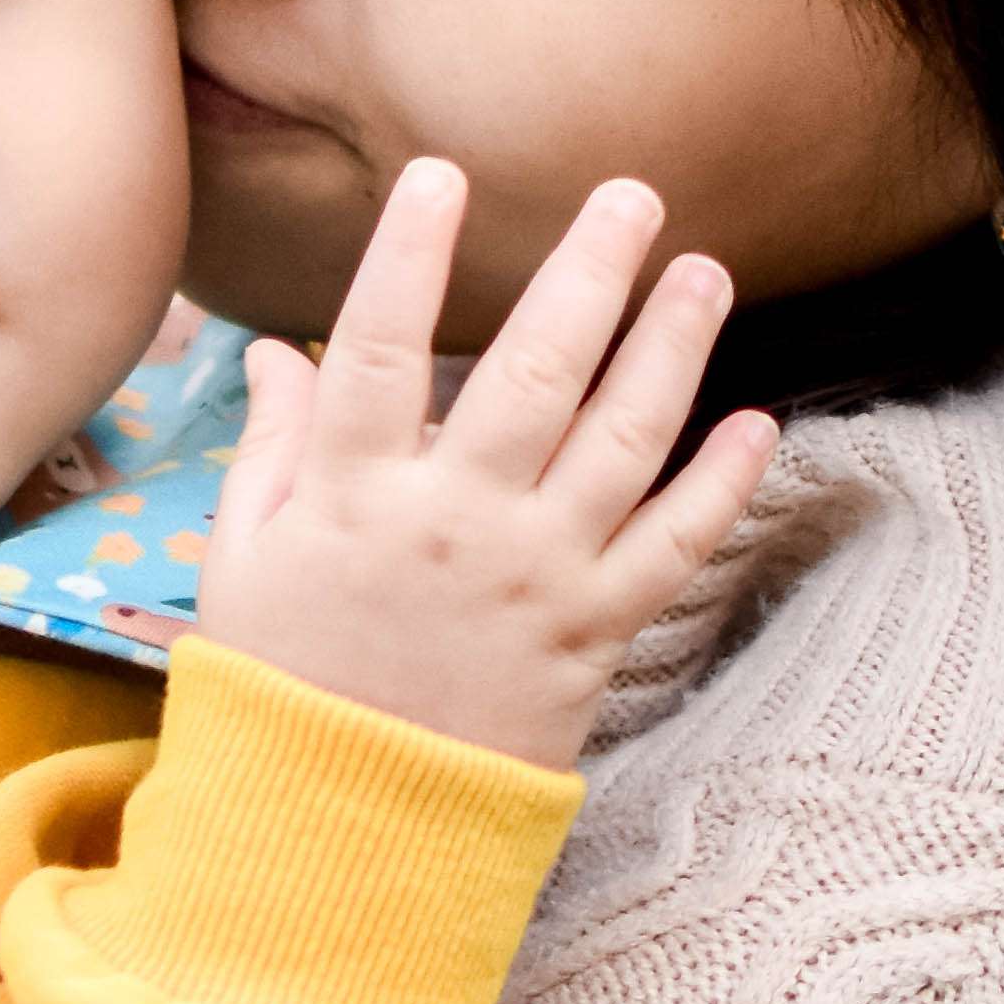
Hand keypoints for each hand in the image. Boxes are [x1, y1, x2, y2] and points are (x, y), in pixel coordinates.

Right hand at [191, 164, 778, 772]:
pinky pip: (672, 548)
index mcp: (357, 495)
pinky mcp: (593, 634)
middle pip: (535, 371)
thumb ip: (275, 450)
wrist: (348, 829)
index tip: (440, 174)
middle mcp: (457, 522)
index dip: (409, 254)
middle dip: (589, 272)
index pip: (382, 346)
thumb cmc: (286, 682)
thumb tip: (280, 352)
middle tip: (632, 195)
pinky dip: (721, 486)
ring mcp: (535, 576)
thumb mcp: (246, 562)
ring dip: (671, 348)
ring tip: (705, 272)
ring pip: (622, 440)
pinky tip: (757, 422)